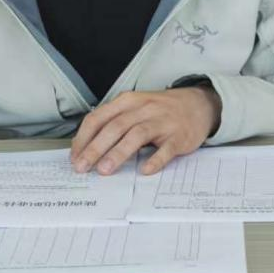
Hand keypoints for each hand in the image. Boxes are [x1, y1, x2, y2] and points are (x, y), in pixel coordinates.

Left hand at [70, 86, 221, 176]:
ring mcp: (162, 121)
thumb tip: (86, 147)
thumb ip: (113, 123)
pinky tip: (145, 170)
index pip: (99, 117)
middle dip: (95, 148)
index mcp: (128, 102)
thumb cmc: (160, 110)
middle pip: (115, 127)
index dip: (84, 138)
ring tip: (104, 170)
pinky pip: (166, 148)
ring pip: (136, 135)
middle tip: (82, 167)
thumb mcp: (135, 108)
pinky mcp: (179, 136)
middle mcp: (143, 109)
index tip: (75, 156)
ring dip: (118, 153)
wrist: (198, 104)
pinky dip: (155, 160)